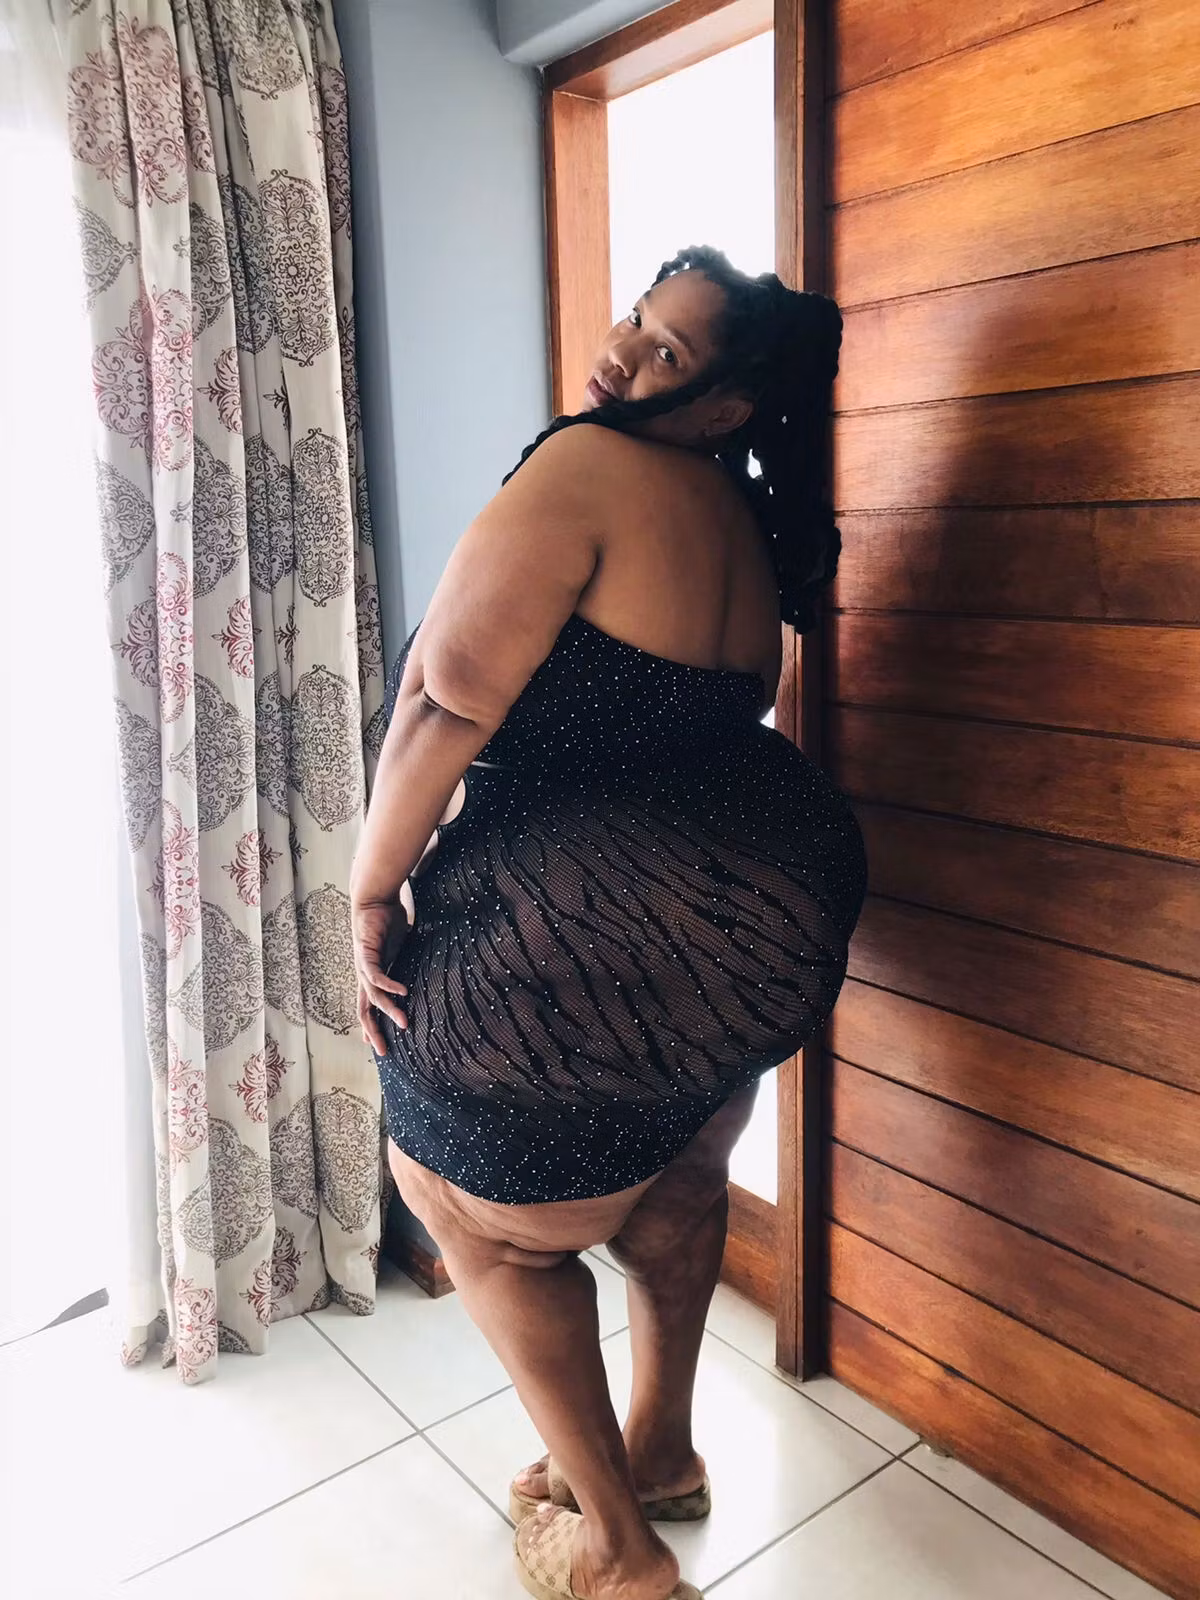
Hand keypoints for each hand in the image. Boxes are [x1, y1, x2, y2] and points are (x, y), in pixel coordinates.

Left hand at [352, 896, 409, 1054]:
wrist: (374, 897)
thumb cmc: (388, 920)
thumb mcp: (401, 948)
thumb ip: (409, 962)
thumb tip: (429, 966)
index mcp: (372, 975)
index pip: (369, 1007)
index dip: (373, 1026)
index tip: (380, 1045)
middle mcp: (364, 974)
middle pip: (364, 1011)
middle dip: (373, 1032)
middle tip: (384, 1051)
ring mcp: (363, 965)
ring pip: (372, 997)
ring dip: (388, 1012)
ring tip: (404, 1024)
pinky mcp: (366, 953)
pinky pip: (376, 976)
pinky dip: (389, 986)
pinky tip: (402, 993)